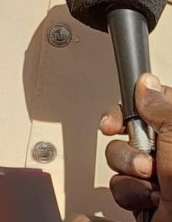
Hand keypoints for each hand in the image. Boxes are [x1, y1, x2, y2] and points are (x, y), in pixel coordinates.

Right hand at [102, 73, 171, 219]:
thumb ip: (161, 108)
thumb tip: (146, 83)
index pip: (152, 102)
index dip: (133, 107)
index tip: (122, 118)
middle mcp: (170, 152)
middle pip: (128, 131)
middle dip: (129, 148)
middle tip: (147, 161)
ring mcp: (157, 175)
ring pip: (119, 158)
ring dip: (129, 174)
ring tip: (151, 187)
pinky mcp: (145, 196)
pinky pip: (119, 185)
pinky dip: (129, 194)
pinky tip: (147, 200)